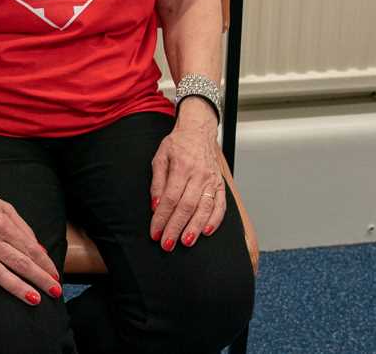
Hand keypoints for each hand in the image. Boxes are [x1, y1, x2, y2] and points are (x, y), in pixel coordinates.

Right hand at [0, 183, 61, 317]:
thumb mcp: (4, 206)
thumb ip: (23, 228)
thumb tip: (39, 249)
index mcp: (2, 224)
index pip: (29, 248)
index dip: (45, 263)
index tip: (55, 275)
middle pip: (19, 262)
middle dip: (39, 278)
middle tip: (55, 291)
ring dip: (17, 288)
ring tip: (33, 299)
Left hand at [150, 102, 226, 250]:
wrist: (198, 132)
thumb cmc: (177, 145)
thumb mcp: (160, 158)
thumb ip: (158, 182)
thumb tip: (156, 206)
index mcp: (181, 167)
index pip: (170, 198)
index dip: (162, 217)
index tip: (154, 232)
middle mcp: (199, 175)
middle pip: (187, 206)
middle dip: (176, 228)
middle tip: (167, 244)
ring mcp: (212, 181)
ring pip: (204, 209)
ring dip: (194, 228)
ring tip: (185, 242)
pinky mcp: (221, 185)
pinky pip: (221, 206)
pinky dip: (215, 220)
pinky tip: (206, 232)